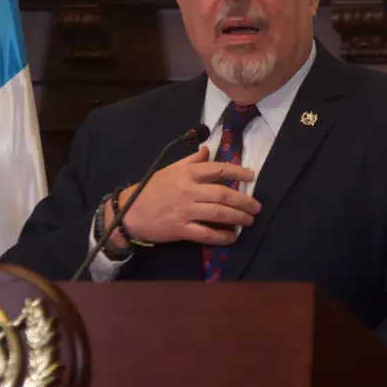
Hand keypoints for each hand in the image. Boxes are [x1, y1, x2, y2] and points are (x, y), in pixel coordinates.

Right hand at [108, 146, 260, 245]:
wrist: (130, 212)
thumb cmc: (151, 189)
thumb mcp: (169, 170)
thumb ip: (190, 161)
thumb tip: (207, 150)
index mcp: (186, 174)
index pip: (218, 170)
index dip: (238, 172)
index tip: (252, 176)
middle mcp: (189, 191)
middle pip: (223, 194)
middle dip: (244, 201)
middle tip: (256, 206)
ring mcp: (185, 211)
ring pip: (218, 214)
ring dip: (238, 218)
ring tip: (249, 220)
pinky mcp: (181, 229)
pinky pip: (206, 234)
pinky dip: (221, 236)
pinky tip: (232, 237)